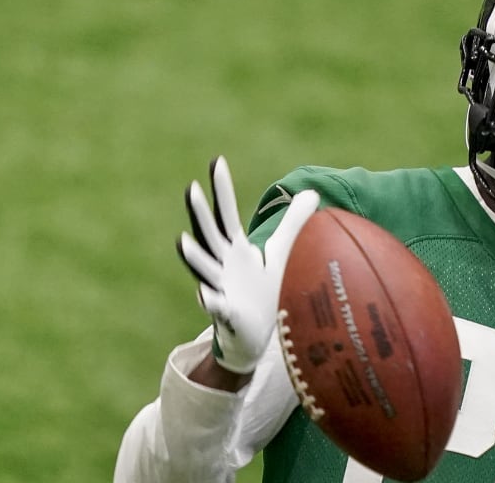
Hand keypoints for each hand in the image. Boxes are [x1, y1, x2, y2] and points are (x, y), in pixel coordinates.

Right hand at [177, 156, 319, 373]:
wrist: (254, 335)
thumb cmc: (262, 290)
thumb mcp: (279, 252)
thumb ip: (292, 223)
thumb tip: (312, 193)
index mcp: (233, 248)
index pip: (225, 213)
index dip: (221, 188)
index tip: (217, 160)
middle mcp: (221, 264)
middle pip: (209, 234)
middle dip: (200, 213)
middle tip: (191, 188)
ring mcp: (220, 288)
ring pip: (204, 270)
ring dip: (193, 256)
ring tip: (181, 241)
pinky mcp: (227, 314)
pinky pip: (217, 307)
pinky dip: (210, 301)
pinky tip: (205, 295)